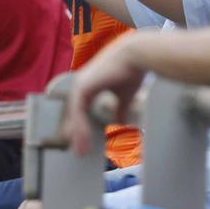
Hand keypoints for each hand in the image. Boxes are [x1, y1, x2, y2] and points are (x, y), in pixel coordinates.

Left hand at [62, 40, 148, 156]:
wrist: (135, 57)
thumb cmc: (131, 71)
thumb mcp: (124, 97)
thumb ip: (120, 110)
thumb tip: (121, 126)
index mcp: (89, 85)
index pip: (80, 109)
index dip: (80, 126)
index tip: (82, 142)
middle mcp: (81, 84)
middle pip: (74, 113)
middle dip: (75, 133)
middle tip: (77, 151)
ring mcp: (80, 85)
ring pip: (74, 115)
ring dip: (78, 134)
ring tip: (81, 151)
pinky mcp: (82, 88)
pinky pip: (78, 112)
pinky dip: (80, 127)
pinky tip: (84, 140)